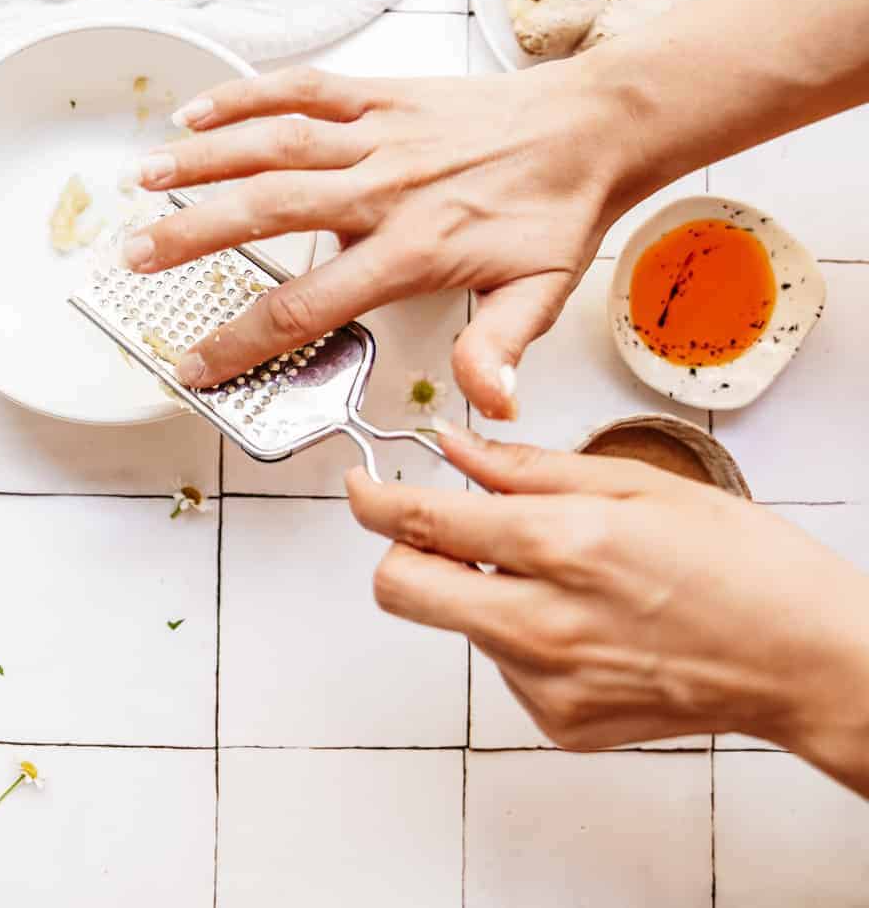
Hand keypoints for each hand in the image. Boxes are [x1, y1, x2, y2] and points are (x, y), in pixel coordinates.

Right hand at [122, 62, 649, 418]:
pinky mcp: (380, 94)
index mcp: (413, 249)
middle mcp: (384, 188)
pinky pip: (302, 88)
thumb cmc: (557, 212)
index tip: (196, 365)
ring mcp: (378, 135)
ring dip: (202, 161)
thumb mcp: (541, 295)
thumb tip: (488, 404)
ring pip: (273, 144)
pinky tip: (196, 111)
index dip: (244, 341)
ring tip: (143, 181)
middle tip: (136, 258)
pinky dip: (246, 94)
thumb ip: (499, 348)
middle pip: (269, 213)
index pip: (309, 305)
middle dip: (194, 237)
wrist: (593, 126)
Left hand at [346, 421, 868, 795]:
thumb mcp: (640, 485)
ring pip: (456, 624)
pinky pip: (500, 666)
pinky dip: (520, 636)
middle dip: (400, 553)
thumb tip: (455, 449)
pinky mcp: (557, 723)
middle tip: (439, 531)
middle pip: (399, 590)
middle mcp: (542, 622)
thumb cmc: (748, 570)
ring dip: (478, 591)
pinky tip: (586, 623)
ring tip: (564, 579)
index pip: (420, 521)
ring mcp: (546, 682)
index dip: (372, 498)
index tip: (362, 486)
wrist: (809, 664)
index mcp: (563, 546)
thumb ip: (528, 468)